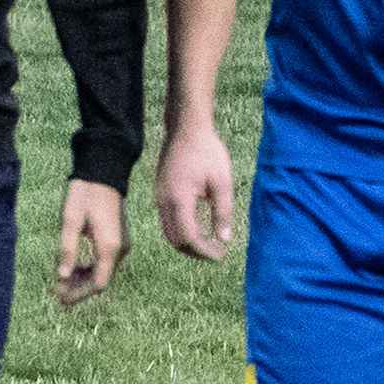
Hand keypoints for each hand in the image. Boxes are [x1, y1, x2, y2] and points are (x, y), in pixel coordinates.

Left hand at [54, 179, 127, 305]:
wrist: (104, 171)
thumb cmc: (85, 193)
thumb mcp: (70, 220)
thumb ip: (67, 249)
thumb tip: (63, 276)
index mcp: (109, 246)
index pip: (98, 284)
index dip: (79, 295)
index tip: (60, 297)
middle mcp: (120, 248)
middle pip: (101, 280)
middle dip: (78, 288)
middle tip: (55, 291)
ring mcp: (121, 243)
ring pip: (103, 271)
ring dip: (83, 279)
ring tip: (61, 281)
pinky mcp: (119, 238)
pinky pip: (105, 261)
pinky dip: (90, 268)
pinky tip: (74, 267)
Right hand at [157, 124, 234, 261]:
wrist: (187, 128)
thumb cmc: (207, 151)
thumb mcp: (221, 181)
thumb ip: (222, 212)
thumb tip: (224, 239)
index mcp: (180, 200)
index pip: (189, 238)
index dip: (204, 252)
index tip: (220, 255)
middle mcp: (164, 201)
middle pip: (175, 240)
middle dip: (195, 252)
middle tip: (215, 253)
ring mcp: (159, 196)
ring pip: (169, 232)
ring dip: (187, 242)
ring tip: (208, 244)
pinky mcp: (160, 192)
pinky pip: (167, 220)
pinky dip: (181, 230)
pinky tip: (199, 227)